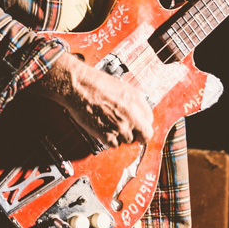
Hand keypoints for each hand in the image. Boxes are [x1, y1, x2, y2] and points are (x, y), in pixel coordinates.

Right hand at [35, 52, 153, 148]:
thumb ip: (134, 102)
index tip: (137, 123)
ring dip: (122, 135)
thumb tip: (138, 113)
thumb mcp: (122, 87)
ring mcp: (120, 127)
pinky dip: (110, 139)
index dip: (142, 122)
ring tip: (111, 125)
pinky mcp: (107, 135)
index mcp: (137, 100)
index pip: (149, 120)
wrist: (79, 87)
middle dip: (139, 135)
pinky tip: (104, 129)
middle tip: (133, 133)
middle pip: (145, 135)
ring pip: (129, 140)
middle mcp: (132, 115)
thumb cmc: (96, 83)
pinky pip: (114, 144)